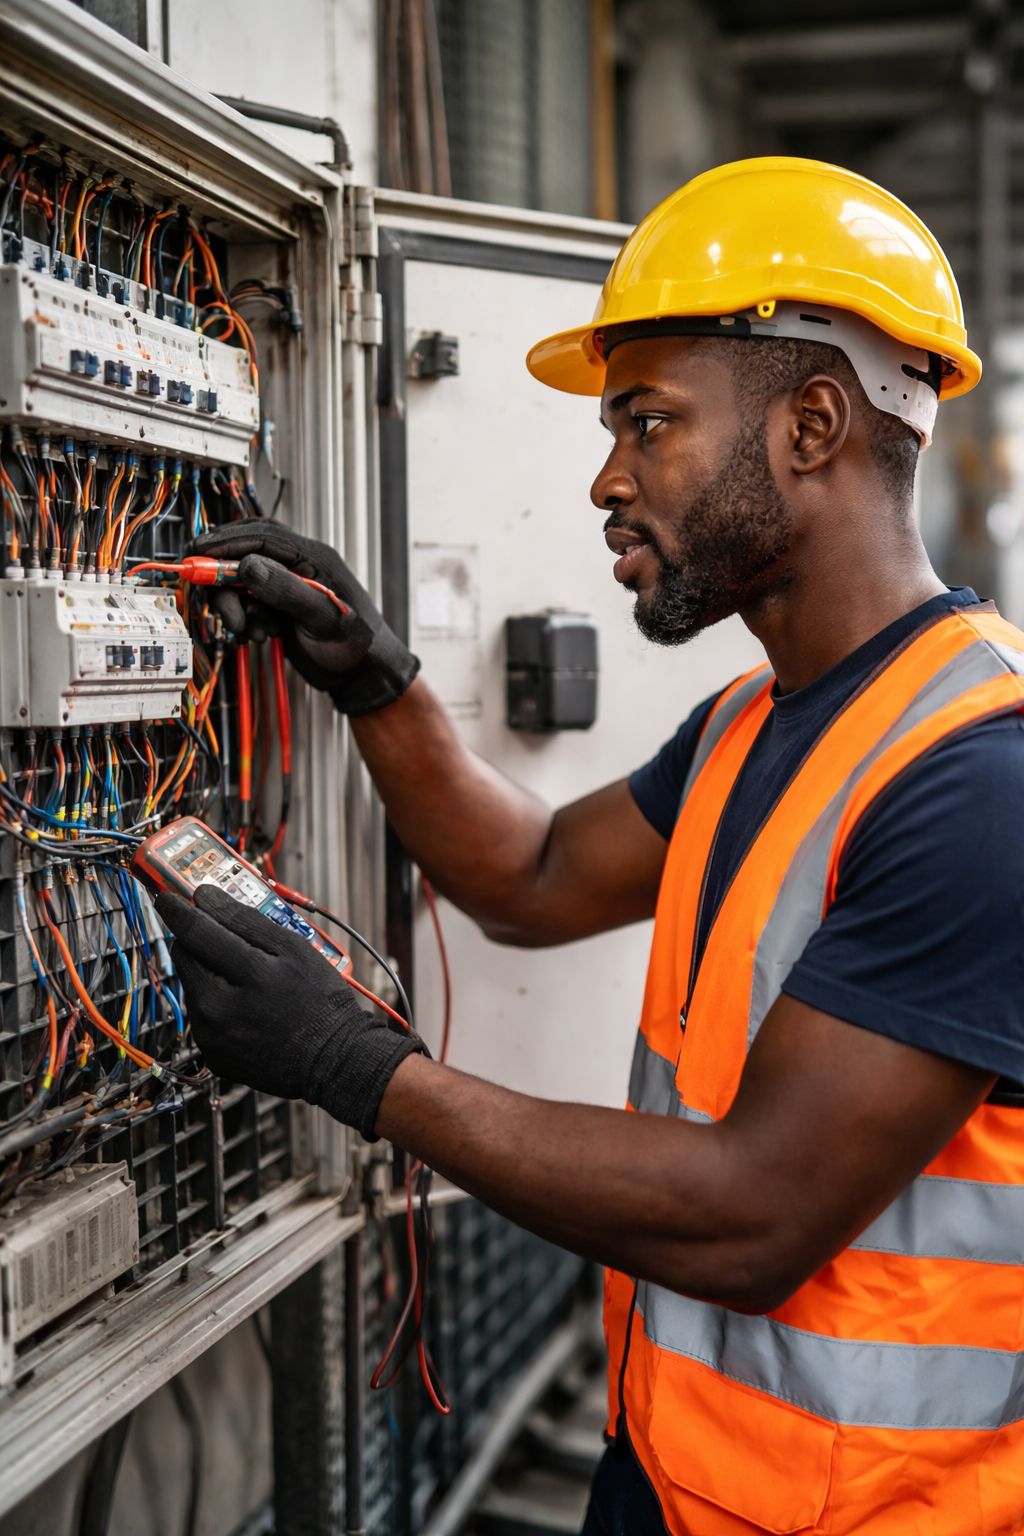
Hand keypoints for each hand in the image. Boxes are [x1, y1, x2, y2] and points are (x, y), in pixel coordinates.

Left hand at [155, 884, 424, 1139]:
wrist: (333, 1060)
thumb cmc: (320, 1002)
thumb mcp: (294, 949)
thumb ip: (247, 920)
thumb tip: (207, 898)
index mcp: (245, 976)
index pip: (196, 931)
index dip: (178, 909)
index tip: (169, 896)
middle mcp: (220, 1009)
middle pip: (185, 957)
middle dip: (199, 942)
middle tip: (225, 939)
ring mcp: (212, 1036)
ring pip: (192, 986)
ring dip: (209, 974)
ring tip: (248, 981)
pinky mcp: (212, 1054)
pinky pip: (202, 1015)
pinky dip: (217, 1004)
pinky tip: (247, 1007)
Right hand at [192, 520, 418, 715]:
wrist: (363, 675)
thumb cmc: (356, 644)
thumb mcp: (320, 617)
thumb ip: (285, 589)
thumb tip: (247, 565)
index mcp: (313, 557)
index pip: (261, 536)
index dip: (225, 542)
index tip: (197, 554)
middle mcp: (298, 566)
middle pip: (246, 553)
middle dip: (223, 576)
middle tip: (211, 597)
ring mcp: (287, 586)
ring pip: (243, 582)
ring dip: (235, 605)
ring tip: (247, 630)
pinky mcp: (280, 606)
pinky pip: (249, 603)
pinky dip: (246, 618)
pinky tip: (261, 635)